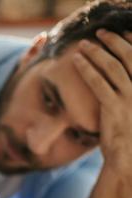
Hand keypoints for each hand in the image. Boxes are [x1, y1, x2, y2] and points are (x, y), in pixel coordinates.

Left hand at [74, 30, 131, 187]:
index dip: (131, 42)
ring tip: (83, 44)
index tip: (121, 33)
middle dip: (114, 41)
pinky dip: (87, 69)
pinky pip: (98, 83)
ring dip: (97, 52)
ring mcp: (130, 98)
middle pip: (129, 56)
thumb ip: (128, 92)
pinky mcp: (114, 108)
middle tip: (100, 32)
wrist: (128, 159)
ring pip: (112, 67)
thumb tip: (121, 81)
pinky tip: (77, 61)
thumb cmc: (130, 135)